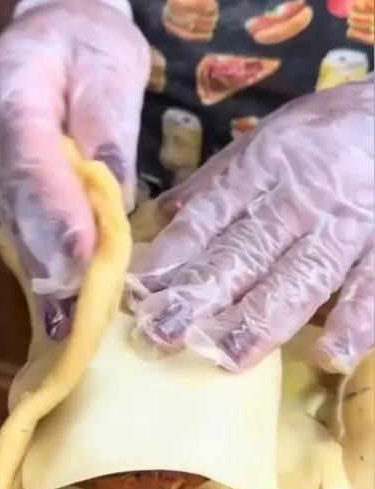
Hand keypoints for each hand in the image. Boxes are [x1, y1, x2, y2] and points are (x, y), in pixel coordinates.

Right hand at [0, 0, 149, 336]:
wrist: (52, 26)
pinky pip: (22, 225)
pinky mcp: (5, 182)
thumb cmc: (86, 40)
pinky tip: (59, 308)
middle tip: (76, 309)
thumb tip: (116, 192)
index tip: (82, 252)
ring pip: (16, 221)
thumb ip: (109, 123)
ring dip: (44, 273)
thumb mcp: (109, 62)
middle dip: (50, 255)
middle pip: (17, 200)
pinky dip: (43, 265)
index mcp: (14, 89)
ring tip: (68, 324)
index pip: (31, 154)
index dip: (55, 206)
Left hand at [128, 79, 373, 373]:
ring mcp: (345, 223)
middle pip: (244, 252)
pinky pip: (372, 284)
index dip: (172, 257)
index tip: (137, 294)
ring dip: (262, 318)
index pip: (208, 219)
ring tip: (225, 357)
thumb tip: (161, 217)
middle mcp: (297, 198)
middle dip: (201, 296)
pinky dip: (356, 320)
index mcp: (260, 169)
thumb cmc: (327, 131)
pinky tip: (330, 355)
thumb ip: (217, 181)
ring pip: (300, 275)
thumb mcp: (266, 139)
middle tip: (161, 335)